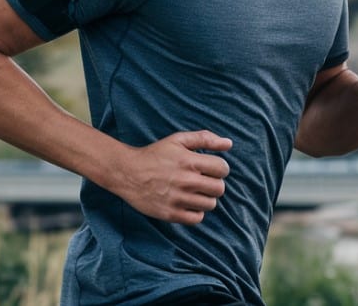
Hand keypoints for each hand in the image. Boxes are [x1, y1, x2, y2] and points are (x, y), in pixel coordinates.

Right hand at [113, 130, 231, 224]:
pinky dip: (195, 212)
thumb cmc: (155, 154)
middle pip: (219, 189)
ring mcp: (178, 199)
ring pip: (210, 204)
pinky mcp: (170, 214)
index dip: (219, 168)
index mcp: (189, 161)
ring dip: (205, 198)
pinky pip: (197, 218)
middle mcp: (186, 181)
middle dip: (214, 183)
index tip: (210, 168)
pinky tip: (187, 203)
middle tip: (203, 181)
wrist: (127, 172)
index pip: (223, 169)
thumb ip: (204, 139)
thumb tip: (229, 144)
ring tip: (194, 192)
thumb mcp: (178, 140)